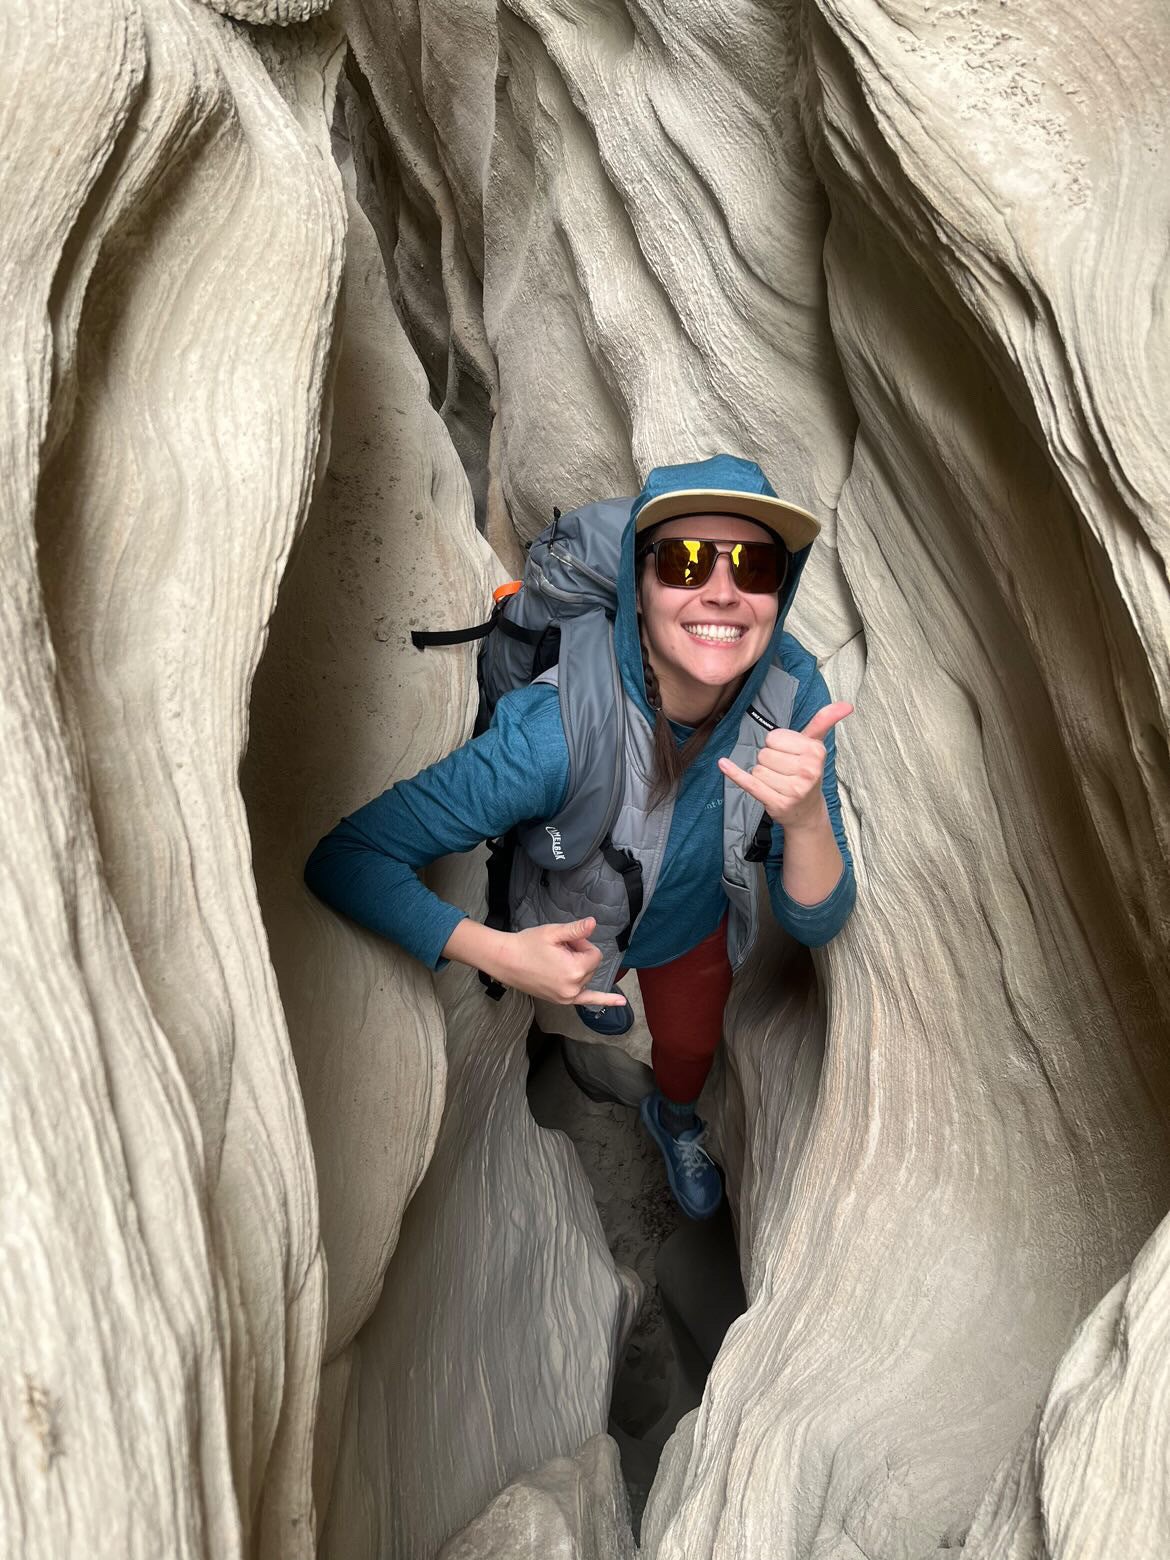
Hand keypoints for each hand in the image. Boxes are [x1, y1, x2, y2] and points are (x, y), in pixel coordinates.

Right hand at [498, 916, 627, 1006]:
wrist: (505, 961)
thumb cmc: (527, 944)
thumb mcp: (553, 933)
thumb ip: (576, 930)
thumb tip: (594, 923)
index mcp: (575, 970)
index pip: (594, 953)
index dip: (580, 944)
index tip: (564, 941)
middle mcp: (574, 987)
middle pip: (590, 965)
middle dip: (578, 954)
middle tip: (557, 950)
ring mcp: (567, 997)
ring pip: (586, 976)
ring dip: (577, 967)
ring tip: (554, 961)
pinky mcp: (561, 1000)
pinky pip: (587, 1001)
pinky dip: (605, 1000)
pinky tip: (621, 1003)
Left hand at [717, 701, 852, 829]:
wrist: (807, 812)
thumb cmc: (807, 773)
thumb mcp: (815, 746)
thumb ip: (824, 722)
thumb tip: (846, 704)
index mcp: (816, 752)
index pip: (774, 737)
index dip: (777, 746)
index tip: (789, 757)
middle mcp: (808, 771)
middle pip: (764, 753)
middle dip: (769, 761)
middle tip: (784, 773)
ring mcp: (793, 789)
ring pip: (757, 768)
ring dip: (762, 775)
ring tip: (778, 783)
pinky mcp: (777, 803)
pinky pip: (749, 783)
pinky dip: (734, 773)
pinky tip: (723, 764)